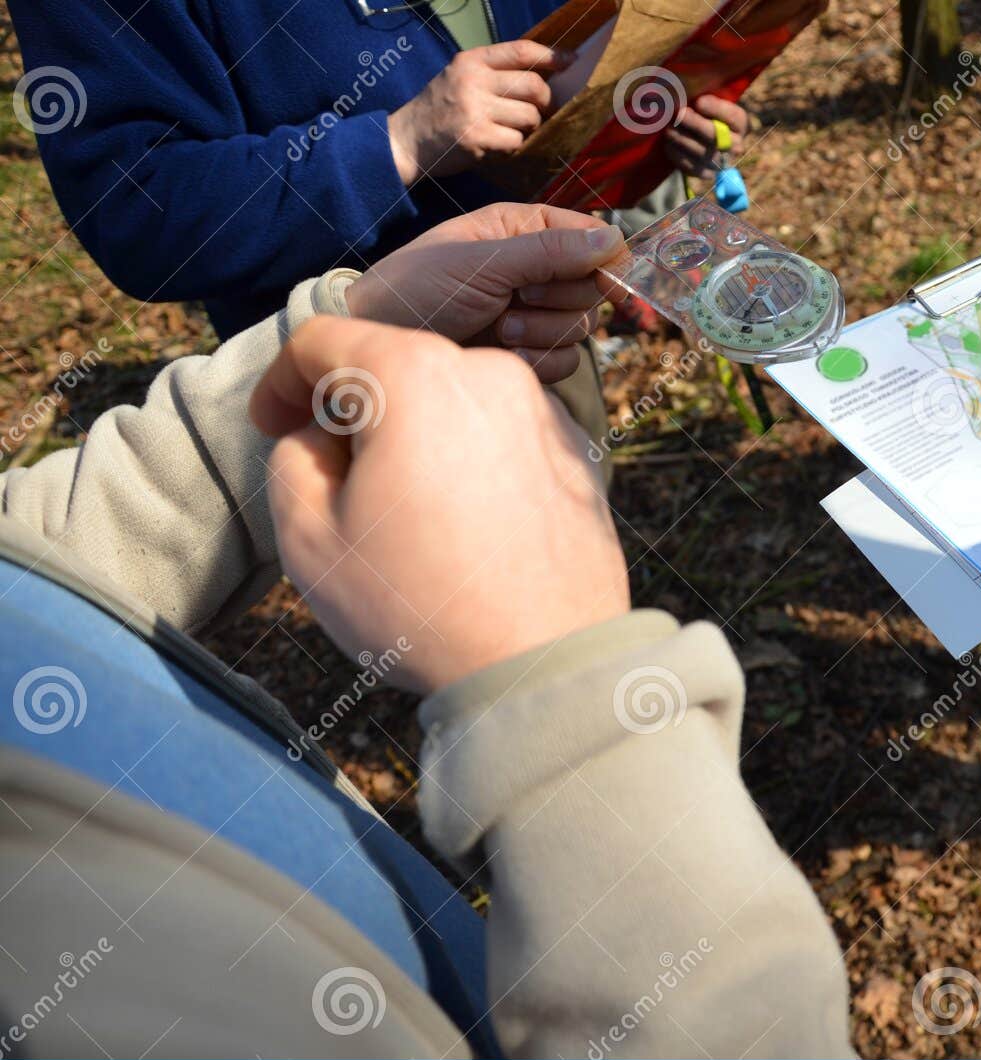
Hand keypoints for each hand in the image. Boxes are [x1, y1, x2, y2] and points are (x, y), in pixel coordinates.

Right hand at [249, 317, 629, 694]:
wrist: (544, 663)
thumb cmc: (423, 605)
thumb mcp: (310, 536)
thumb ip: (293, 459)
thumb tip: (323, 437)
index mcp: (417, 376)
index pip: (325, 342)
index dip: (281, 381)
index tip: (269, 426)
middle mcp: (491, 375)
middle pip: (396, 369)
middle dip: (354, 415)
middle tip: (332, 481)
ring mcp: (544, 413)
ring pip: (454, 405)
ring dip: (417, 440)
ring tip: (403, 517)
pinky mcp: (577, 456)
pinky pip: (502, 441)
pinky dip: (471, 464)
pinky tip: (462, 529)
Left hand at [344, 202, 627, 378]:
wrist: (381, 344)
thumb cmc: (416, 290)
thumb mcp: (480, 263)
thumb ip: (548, 252)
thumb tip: (612, 239)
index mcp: (522, 230)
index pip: (589, 236)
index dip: (607, 258)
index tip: (614, 282)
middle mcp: (533, 268)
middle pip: (591, 286)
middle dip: (558, 300)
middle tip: (516, 301)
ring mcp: (532, 312)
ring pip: (581, 327)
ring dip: (543, 332)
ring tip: (498, 328)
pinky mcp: (527, 352)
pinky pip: (565, 360)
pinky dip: (538, 360)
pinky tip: (503, 353)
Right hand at [388, 40, 569, 184]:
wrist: (408, 140)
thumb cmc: (441, 109)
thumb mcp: (461, 77)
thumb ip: (495, 73)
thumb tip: (544, 75)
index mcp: (471, 60)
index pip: (521, 50)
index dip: (552, 55)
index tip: (571, 60)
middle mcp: (473, 80)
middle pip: (534, 85)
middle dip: (545, 101)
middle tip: (539, 110)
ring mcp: (475, 109)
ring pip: (530, 116)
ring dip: (529, 127)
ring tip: (510, 129)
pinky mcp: (477, 137)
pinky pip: (516, 141)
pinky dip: (513, 146)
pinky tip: (496, 144)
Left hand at [665, 95, 748, 178]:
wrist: (694, 135)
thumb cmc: (701, 111)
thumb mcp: (707, 99)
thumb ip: (703, 96)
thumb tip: (691, 96)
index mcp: (740, 124)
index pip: (734, 117)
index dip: (717, 109)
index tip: (699, 101)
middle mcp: (735, 146)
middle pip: (717, 137)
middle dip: (696, 124)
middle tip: (679, 114)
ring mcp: (720, 162)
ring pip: (703, 154)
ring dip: (683, 140)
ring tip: (669, 128)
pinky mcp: (705, 173)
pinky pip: (692, 167)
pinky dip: (678, 154)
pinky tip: (668, 143)